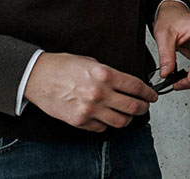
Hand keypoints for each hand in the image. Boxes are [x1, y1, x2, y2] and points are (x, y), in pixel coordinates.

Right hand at [23, 52, 157, 131]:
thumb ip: (109, 73)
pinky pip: (102, 127)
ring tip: (128, 114)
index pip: (136, 87)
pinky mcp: (79, 121)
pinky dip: (107, 124)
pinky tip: (106, 117)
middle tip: (145, 106)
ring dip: (128, 118)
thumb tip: (125, 83)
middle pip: (133, 107)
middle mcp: (100, 93)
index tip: (152, 96)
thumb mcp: (90, 62)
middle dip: (144, 107)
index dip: (149, 93)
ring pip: (121, 121)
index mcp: (105, 75)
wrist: (37, 77)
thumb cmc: (62, 67)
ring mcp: (89, 109)